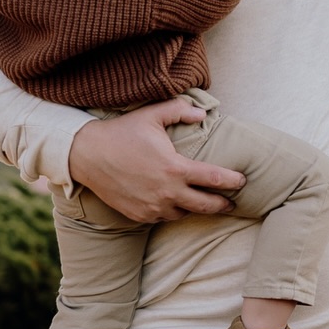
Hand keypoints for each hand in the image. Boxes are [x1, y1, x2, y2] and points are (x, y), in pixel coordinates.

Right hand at [68, 99, 245, 221]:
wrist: (86, 155)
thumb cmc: (121, 132)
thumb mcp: (151, 115)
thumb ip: (180, 110)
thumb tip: (202, 115)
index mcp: (175, 168)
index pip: (215, 179)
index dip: (233, 181)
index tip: (242, 181)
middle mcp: (167, 192)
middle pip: (207, 205)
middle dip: (223, 204)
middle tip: (231, 202)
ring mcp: (153, 206)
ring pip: (185, 214)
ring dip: (195, 208)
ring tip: (201, 202)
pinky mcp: (140, 215)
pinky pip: (164, 217)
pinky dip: (172, 212)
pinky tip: (175, 204)